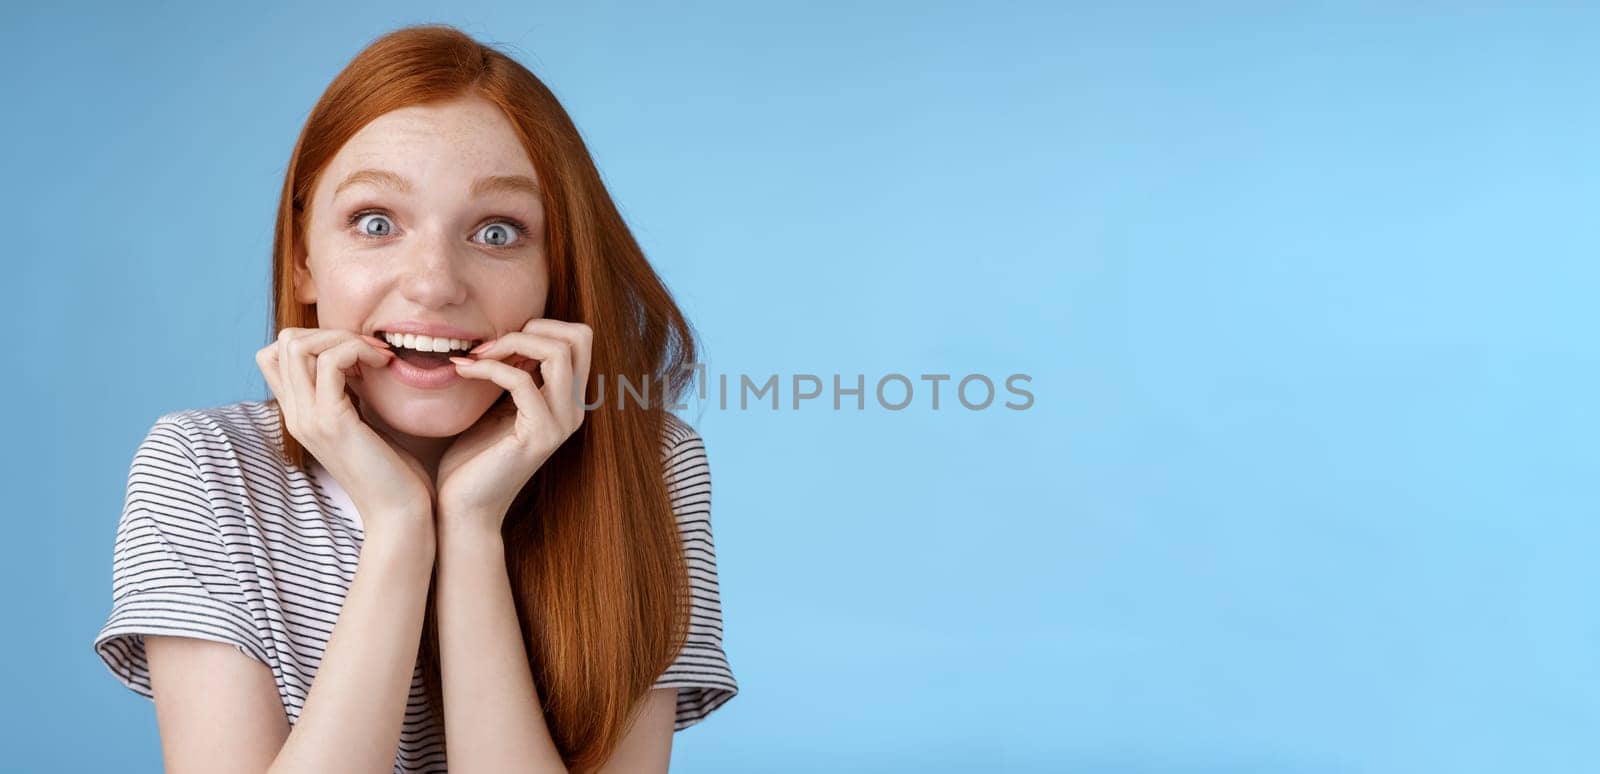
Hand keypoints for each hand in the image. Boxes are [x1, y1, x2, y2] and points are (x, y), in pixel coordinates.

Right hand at [256, 328, 436, 536]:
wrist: (399, 513)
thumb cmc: (393, 472)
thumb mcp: (364, 423)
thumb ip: (351, 394)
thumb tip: (358, 359)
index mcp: (301, 414)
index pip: (275, 356)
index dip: (315, 338)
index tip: (358, 351)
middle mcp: (295, 415)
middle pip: (283, 343)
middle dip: (330, 331)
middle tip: (370, 349)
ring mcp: (308, 419)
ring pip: (298, 345)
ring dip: (344, 338)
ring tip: (378, 356)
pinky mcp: (332, 422)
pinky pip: (331, 362)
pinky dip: (359, 350)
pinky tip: (385, 365)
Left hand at [434, 319, 592, 529]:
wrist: (464, 507)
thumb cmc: (474, 458)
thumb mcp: (498, 405)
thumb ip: (513, 373)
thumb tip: (505, 335)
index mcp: (567, 400)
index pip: (579, 337)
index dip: (540, 326)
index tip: (497, 343)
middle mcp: (574, 409)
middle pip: (580, 336)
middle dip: (533, 326)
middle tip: (490, 345)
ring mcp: (561, 423)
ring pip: (558, 352)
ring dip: (511, 342)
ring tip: (475, 356)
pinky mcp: (539, 435)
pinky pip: (522, 381)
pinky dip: (489, 368)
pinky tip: (462, 371)